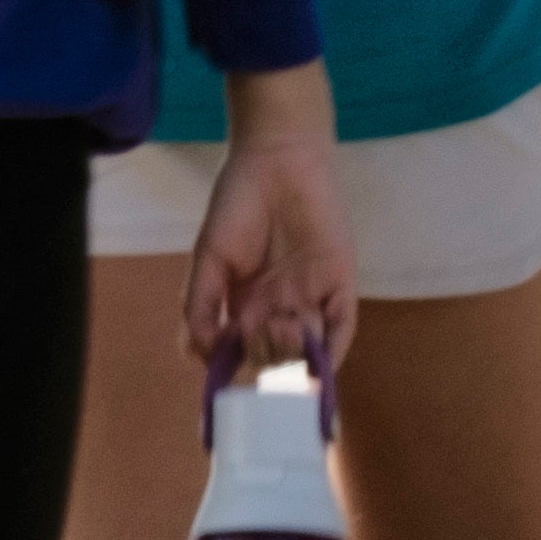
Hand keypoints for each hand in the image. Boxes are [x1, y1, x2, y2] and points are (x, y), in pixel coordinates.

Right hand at [183, 122, 353, 384]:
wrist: (276, 158)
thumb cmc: (236, 204)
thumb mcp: (208, 258)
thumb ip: (199, 307)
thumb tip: (200, 356)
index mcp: (246, 305)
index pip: (244, 353)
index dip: (236, 369)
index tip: (226, 381)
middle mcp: (280, 307)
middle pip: (275, 356)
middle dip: (265, 355)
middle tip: (256, 326)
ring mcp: (312, 298)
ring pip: (306, 350)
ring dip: (292, 354)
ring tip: (280, 323)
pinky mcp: (340, 284)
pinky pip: (340, 329)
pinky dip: (330, 355)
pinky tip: (317, 370)